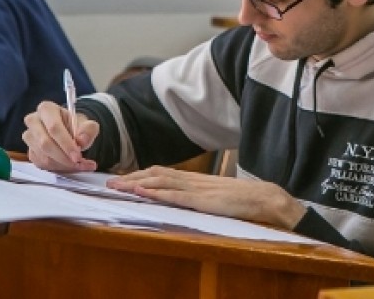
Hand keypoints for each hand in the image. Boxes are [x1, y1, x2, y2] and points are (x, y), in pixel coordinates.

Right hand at [22, 101, 98, 172]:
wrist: (70, 132)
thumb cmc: (76, 126)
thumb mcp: (88, 125)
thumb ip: (88, 130)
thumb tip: (81, 140)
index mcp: (46, 109)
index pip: (54, 127)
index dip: (66, 143)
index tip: (77, 156)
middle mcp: (33, 121)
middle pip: (45, 143)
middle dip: (64, 157)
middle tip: (79, 163)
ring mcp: (29, 137)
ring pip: (43, 156)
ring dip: (62, 165)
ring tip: (79, 165)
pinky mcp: (30, 151)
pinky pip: (42, 164)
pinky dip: (58, 168)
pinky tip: (70, 166)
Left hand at [108, 167, 306, 229]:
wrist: (264, 197)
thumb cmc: (243, 200)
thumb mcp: (216, 196)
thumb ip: (199, 195)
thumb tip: (184, 198)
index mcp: (195, 179)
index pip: (161, 173)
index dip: (140, 174)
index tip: (123, 177)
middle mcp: (192, 180)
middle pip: (155, 174)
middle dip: (131, 177)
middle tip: (110, 181)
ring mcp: (197, 189)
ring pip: (160, 182)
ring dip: (137, 183)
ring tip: (118, 186)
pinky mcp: (203, 200)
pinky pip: (175, 195)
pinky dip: (157, 193)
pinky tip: (143, 192)